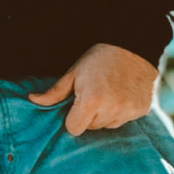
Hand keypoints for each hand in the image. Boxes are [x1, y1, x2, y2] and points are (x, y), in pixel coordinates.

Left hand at [28, 42, 157, 136]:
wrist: (133, 44)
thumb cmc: (99, 58)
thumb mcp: (74, 73)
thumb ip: (54, 92)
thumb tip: (32, 100)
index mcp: (92, 102)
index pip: (74, 129)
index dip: (73, 118)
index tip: (77, 104)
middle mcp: (112, 110)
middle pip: (91, 127)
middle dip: (89, 115)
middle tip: (94, 94)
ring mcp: (128, 111)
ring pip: (108, 125)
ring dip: (106, 114)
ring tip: (109, 93)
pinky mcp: (141, 110)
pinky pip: (124, 120)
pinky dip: (122, 110)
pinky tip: (122, 93)